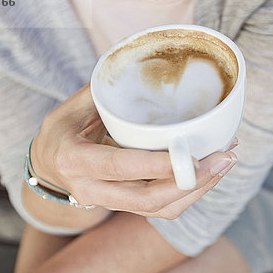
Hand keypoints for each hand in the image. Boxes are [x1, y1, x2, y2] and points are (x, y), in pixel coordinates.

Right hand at [31, 84, 237, 221]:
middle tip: (224, 157)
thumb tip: (139, 63)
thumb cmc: (61, 134)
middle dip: (192, 183)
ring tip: (226, 160)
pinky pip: (163, 208)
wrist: (46, 170)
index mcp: (76, 160)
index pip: (121, 167)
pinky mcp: (127, 207)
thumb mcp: (70, 109)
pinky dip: (191, 192)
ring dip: (198, 189)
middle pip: (149, 199)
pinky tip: (211, 171)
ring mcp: (111, 203)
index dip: (158, 165)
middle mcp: (93, 189)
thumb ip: (104, 92)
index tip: (192, 154)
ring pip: (161, 209)